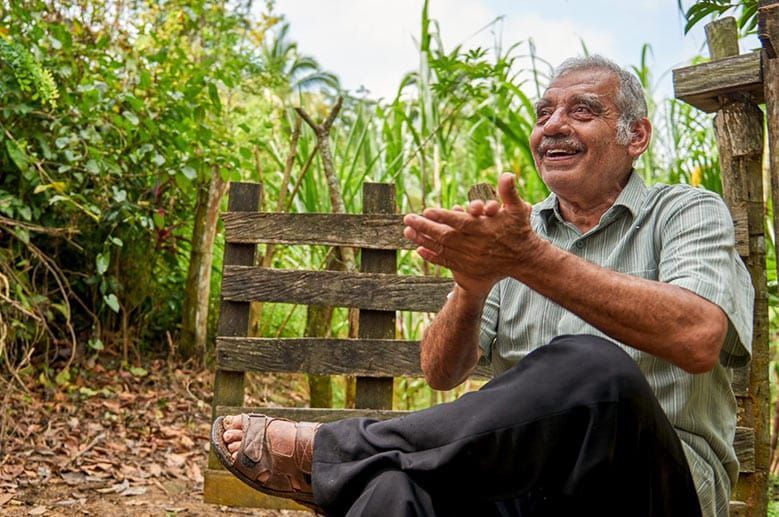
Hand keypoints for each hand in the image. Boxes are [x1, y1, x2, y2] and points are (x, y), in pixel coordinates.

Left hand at [403, 173, 541, 296]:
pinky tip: (418, 249)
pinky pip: (446, 262)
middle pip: (445, 236)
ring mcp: (469, 258)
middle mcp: (474, 245)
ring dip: (423, 240)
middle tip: (407, 219)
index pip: (459, 222)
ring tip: (407, 232)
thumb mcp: (518, 209)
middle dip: (424, 227)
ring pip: (442, 249)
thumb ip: (509, 192)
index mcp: (483, 229)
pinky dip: (431, 256)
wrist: (524, 259)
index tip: (426, 211)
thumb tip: (507, 174)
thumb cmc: (519, 230)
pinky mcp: (467, 267)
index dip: (443, 217)